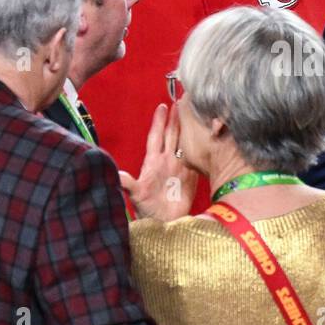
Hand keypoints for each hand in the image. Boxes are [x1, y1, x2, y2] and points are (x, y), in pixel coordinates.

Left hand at [118, 103, 195, 219]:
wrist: (164, 224)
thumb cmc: (148, 210)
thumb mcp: (136, 195)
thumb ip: (127, 184)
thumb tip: (117, 174)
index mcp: (153, 162)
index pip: (156, 137)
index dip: (159, 122)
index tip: (162, 106)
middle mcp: (166, 161)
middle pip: (172, 135)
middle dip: (176, 118)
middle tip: (182, 100)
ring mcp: (179, 167)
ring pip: (184, 143)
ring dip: (189, 128)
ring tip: (195, 113)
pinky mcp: (191, 176)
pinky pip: (197, 157)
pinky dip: (202, 146)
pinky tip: (208, 136)